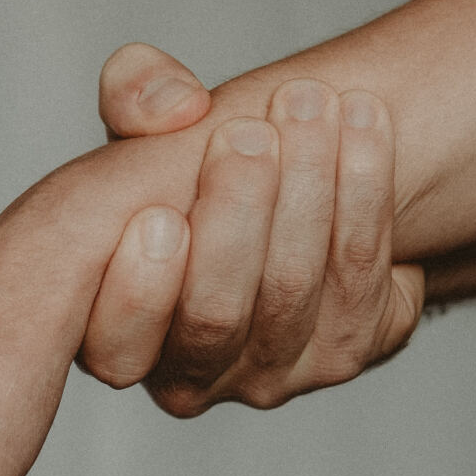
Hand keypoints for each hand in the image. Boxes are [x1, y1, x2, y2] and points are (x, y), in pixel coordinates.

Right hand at [78, 43, 424, 415]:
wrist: (284, 189)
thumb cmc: (186, 172)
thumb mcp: (141, 126)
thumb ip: (131, 97)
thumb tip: (176, 108)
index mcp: (109, 337)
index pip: (117, 353)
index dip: (140, 294)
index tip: (160, 214)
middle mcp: (185, 378)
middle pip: (213, 317)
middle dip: (236, 215)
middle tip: (248, 133)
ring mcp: (266, 377)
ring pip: (291, 294)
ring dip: (308, 187)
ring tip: (311, 103)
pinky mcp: (342, 354)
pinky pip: (361, 285)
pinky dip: (366, 195)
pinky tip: (361, 124)